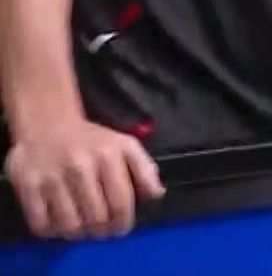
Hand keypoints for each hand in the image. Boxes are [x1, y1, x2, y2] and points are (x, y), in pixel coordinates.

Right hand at [6, 120, 164, 238]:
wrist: (48, 123)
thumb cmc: (91, 139)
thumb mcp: (125, 145)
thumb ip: (145, 169)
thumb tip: (157, 194)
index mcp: (108, 156)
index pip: (120, 203)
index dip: (123, 223)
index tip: (120, 229)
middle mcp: (80, 167)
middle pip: (96, 218)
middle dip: (102, 231)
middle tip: (101, 230)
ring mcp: (51, 178)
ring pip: (69, 226)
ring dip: (79, 234)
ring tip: (82, 228)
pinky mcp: (27, 186)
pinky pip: (41, 224)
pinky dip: (52, 231)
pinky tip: (59, 222)